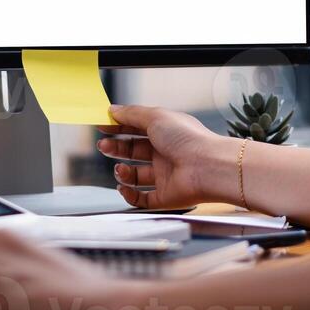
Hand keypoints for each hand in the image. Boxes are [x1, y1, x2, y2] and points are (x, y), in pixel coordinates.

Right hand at [98, 105, 233, 209]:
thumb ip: (132, 114)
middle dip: (117, 148)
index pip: (137, 129)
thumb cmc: (187, 139)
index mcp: (166, 133)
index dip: (119, 127)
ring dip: (122, 172)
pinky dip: (129, 195)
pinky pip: (142, 199)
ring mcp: (165, 176)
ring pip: (136, 176)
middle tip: (104, 146)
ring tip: (119, 168)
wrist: (208, 167)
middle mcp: (166, 154)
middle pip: (134, 151)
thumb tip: (113, 110)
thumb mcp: (155, 116)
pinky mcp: (165, 196)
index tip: (102, 126)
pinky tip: (123, 187)